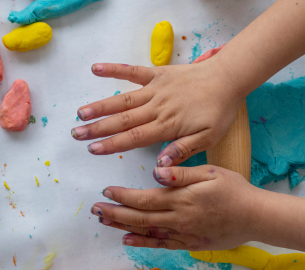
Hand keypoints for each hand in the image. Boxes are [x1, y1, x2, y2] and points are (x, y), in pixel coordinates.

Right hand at [71, 59, 243, 166]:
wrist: (228, 79)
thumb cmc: (219, 111)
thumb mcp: (208, 138)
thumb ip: (182, 150)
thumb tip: (160, 165)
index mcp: (167, 125)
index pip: (134, 138)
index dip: (111, 144)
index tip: (93, 149)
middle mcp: (157, 107)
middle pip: (122, 120)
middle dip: (97, 128)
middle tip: (76, 134)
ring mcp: (155, 89)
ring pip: (122, 99)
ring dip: (100, 106)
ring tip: (80, 113)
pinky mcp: (157, 74)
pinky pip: (132, 71)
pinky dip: (114, 69)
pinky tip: (96, 69)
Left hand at [90, 165, 262, 249]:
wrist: (256, 217)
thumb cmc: (235, 190)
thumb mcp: (211, 173)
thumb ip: (182, 172)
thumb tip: (157, 170)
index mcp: (181, 198)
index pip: (144, 198)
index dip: (122, 196)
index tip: (106, 191)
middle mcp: (178, 218)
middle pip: (139, 217)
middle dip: (114, 213)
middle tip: (95, 210)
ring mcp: (183, 233)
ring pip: (146, 232)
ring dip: (122, 227)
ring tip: (104, 223)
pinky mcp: (189, 243)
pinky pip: (161, 245)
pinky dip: (142, 243)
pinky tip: (128, 240)